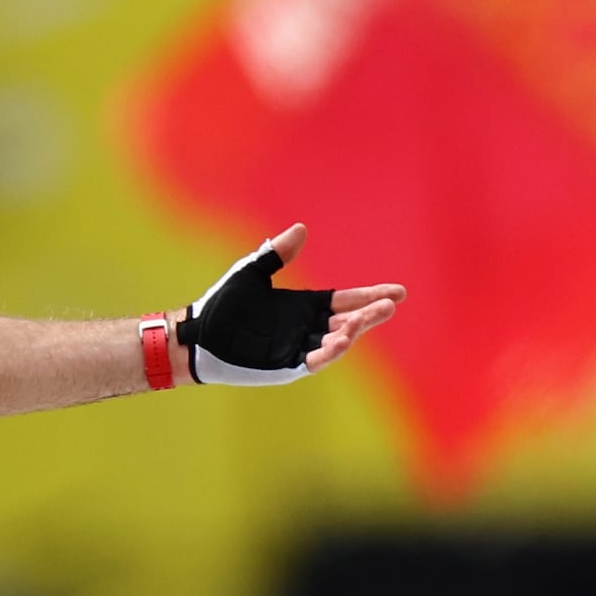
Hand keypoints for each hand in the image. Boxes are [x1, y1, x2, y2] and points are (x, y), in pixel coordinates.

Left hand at [185, 228, 405, 384]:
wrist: (197, 334)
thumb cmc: (223, 305)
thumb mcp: (253, 273)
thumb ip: (276, 253)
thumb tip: (301, 228)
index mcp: (304, 307)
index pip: (345, 301)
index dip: (370, 296)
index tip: (398, 292)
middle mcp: (306, 329)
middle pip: (347, 321)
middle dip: (370, 313)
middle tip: (391, 303)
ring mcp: (297, 349)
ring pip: (335, 342)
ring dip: (352, 332)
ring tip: (365, 319)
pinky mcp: (285, 366)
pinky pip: (312, 361)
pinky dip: (328, 353)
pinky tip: (341, 341)